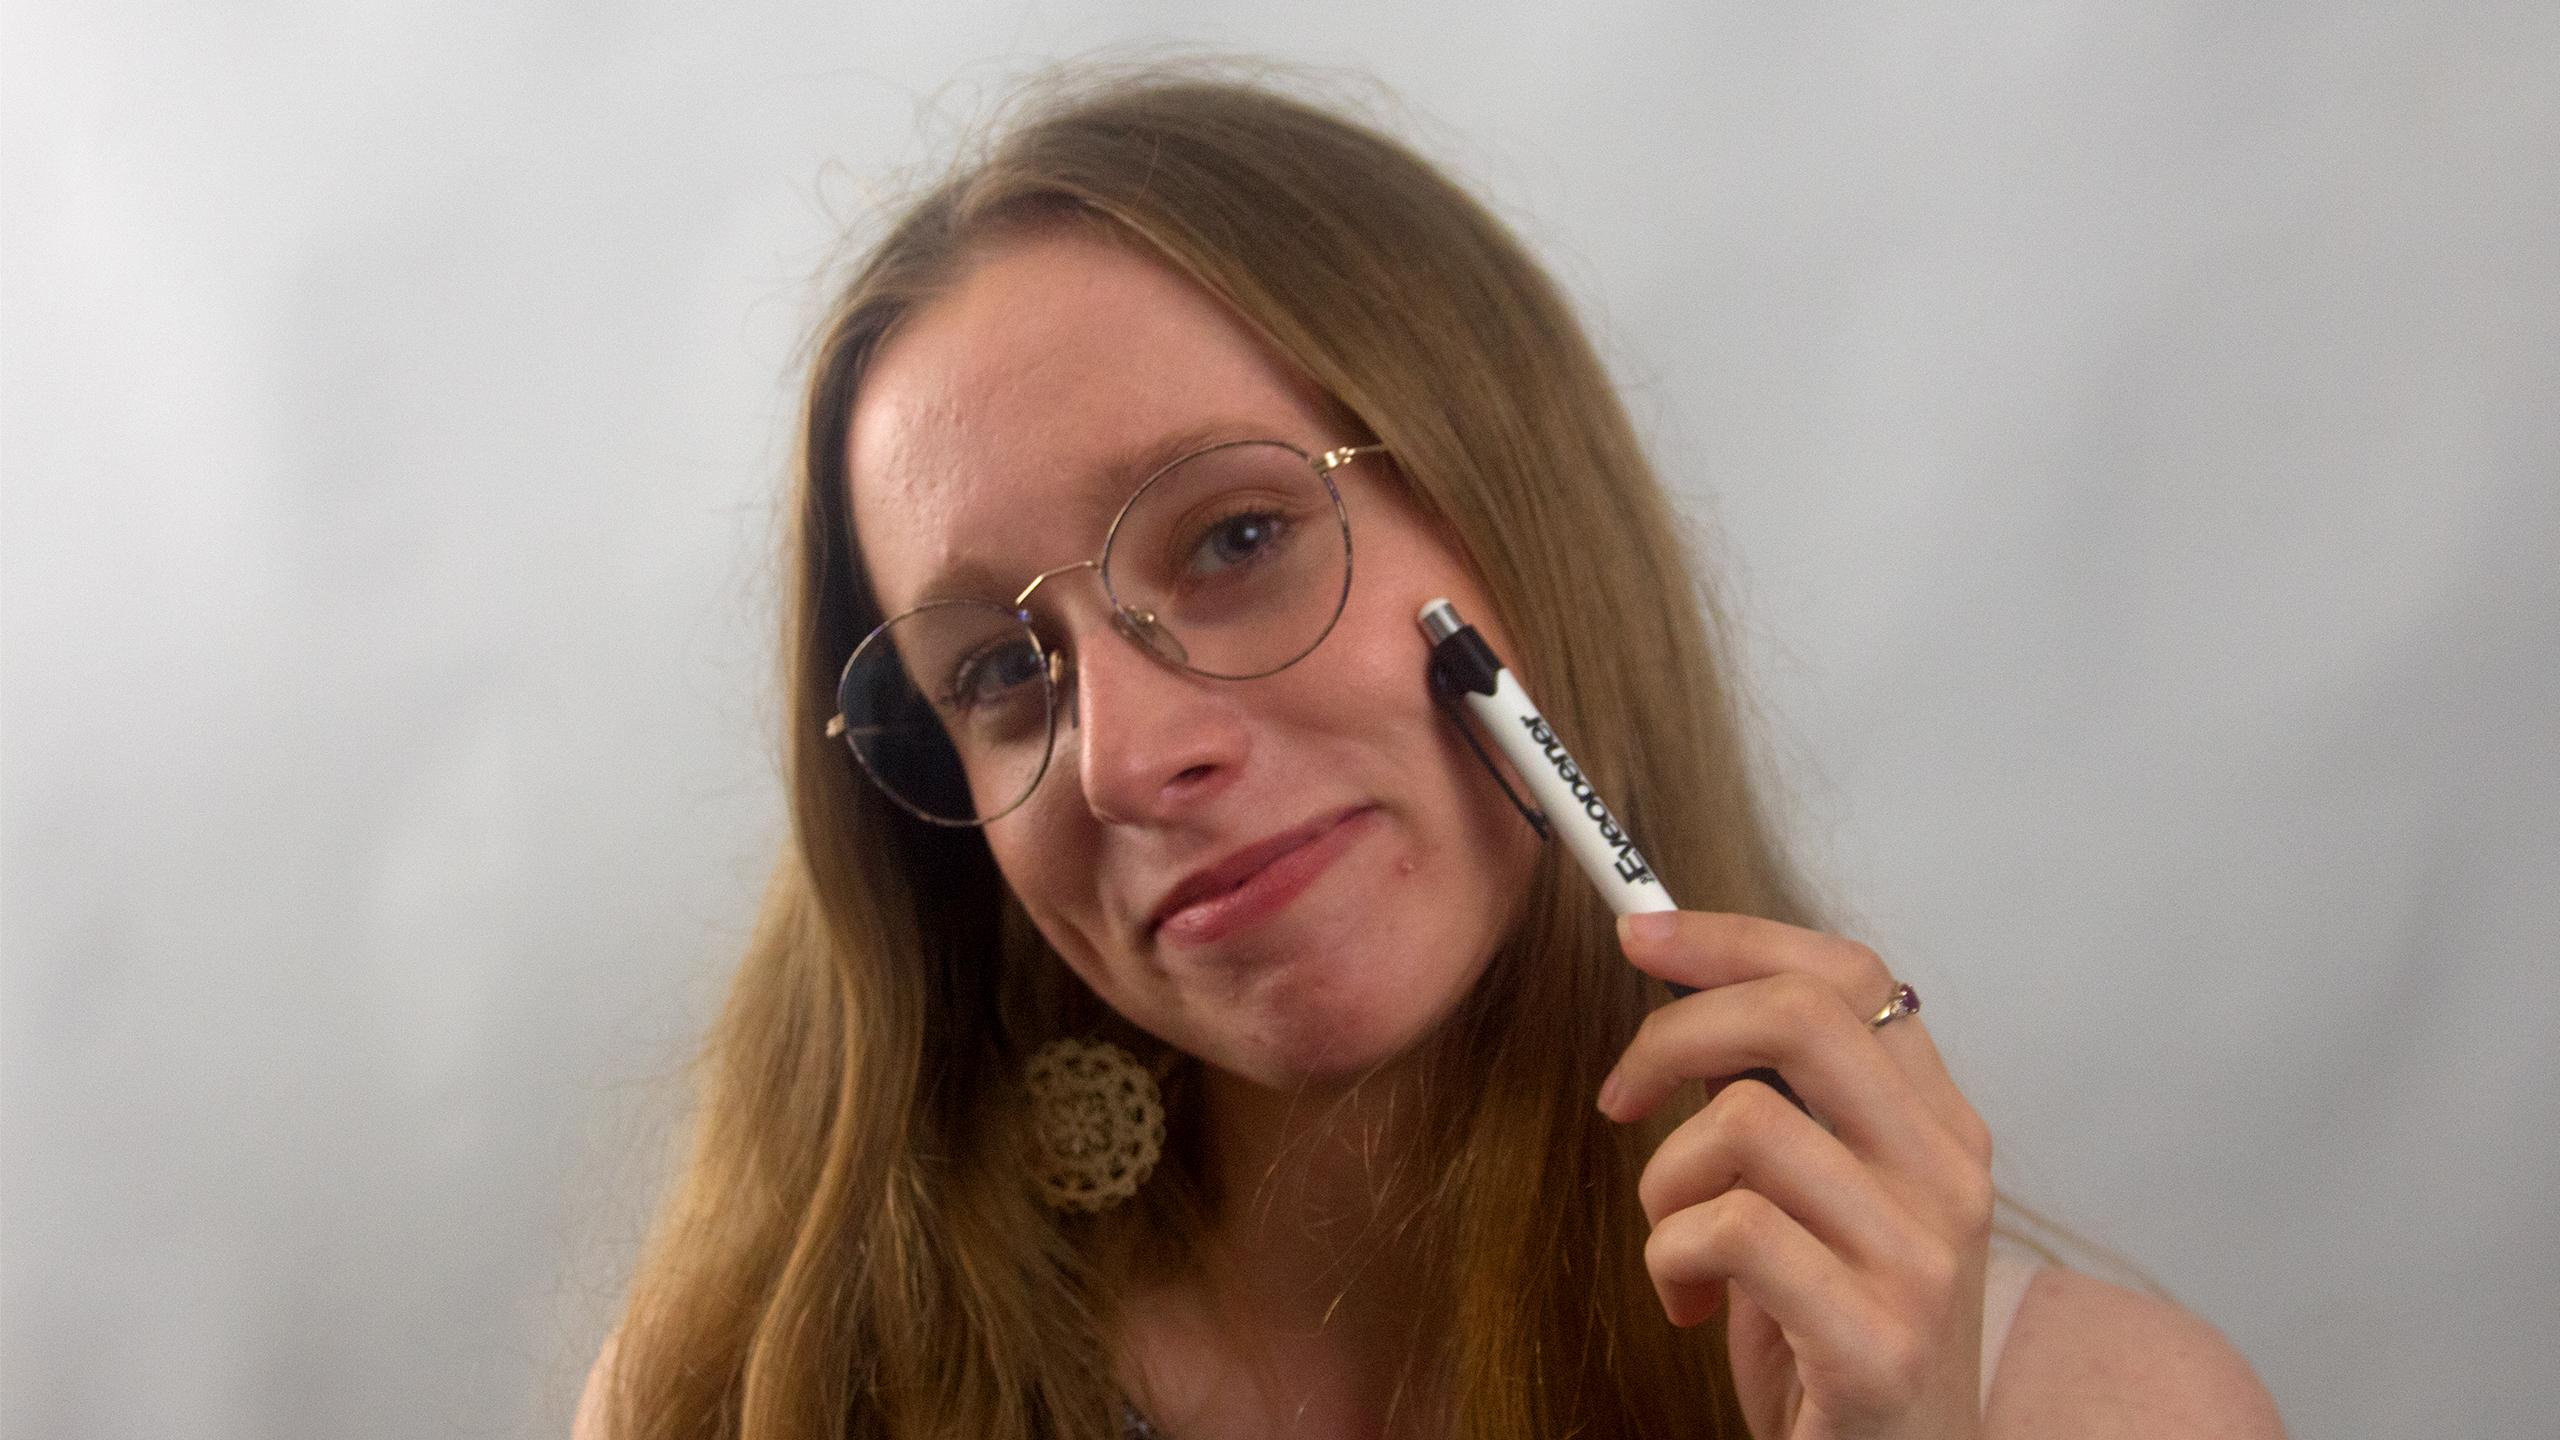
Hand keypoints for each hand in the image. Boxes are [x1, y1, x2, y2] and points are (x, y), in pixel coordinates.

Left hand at [1598, 911, 1993, 1439]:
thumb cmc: (1833, 1334)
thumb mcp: (1817, 1199)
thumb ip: (1782, 1102)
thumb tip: (1688, 989)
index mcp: (1940, 1127)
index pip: (1849, 972)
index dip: (1732, 936)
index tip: (1639, 934)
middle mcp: (1950, 1177)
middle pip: (1800, 1016)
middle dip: (1674, 1033)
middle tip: (1622, 1096)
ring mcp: (1923, 1260)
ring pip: (1744, 1125)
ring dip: (1665, 1183)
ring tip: (1679, 1245)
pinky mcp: (1878, 1342)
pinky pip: (1730, 1232)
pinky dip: (1673, 1259)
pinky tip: (1693, 1306)